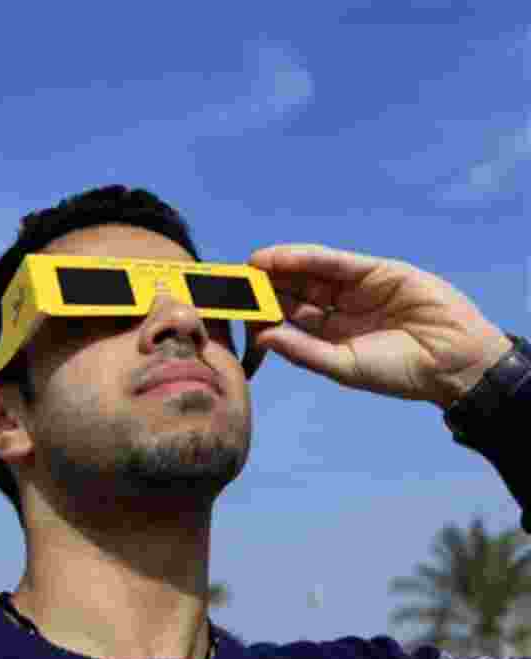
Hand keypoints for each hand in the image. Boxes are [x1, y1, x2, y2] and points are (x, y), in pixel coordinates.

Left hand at [247, 244, 512, 408]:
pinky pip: (335, 262)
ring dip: (280, 267)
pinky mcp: (377, 271)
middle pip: (294, 292)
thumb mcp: (344, 366)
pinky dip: (307, 257)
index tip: (232, 308)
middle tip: (233, 281)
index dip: (261, 312)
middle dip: (265, 286)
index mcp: (329, 335)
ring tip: (251, 265)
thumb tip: (262, 338)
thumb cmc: (399, 373)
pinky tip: (280, 257)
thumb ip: (303, 351)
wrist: (453, 362)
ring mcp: (357, 289)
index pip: (287, 319)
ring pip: (310, 274)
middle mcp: (339, 309)